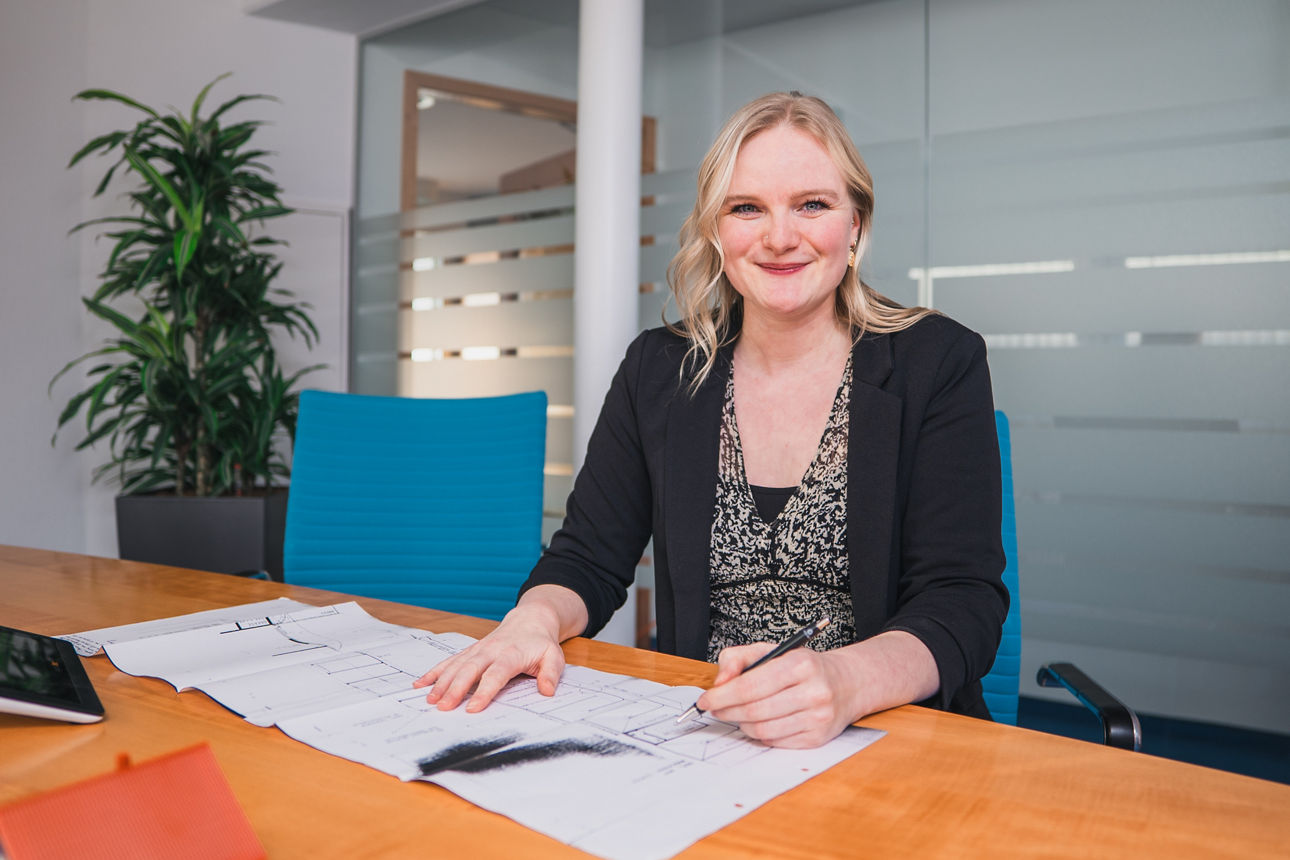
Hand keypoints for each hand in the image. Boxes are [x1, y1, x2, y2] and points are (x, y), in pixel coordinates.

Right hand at [412, 588, 583, 712]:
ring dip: (441, 682)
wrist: (530, 620)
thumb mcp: (554, 656)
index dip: (484, 691)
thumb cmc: (540, 643)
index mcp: (511, 654)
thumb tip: (547, 691)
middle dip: (455, 688)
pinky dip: (434, 672)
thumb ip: (551, 674)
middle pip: (470, 670)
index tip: (473, 708)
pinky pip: (449, 661)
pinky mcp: (470, 651)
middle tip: (443, 707)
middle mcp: (491, 650)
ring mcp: (477, 649)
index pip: (496, 674)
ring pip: (456, 665)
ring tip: (430, 700)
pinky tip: (420, 683)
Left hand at [696, 643, 861, 748]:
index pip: (750, 686)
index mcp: (800, 664)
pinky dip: (760, 734)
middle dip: (727, 711)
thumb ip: (737, 658)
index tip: (705, 700)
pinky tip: (760, 722)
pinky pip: (775, 741)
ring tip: (738, 714)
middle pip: (754, 711)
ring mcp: (818, 717)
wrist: (846, 683)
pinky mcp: (817, 738)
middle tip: (716, 709)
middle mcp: (813, 691)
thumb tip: (720, 682)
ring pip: (763, 730)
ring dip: (742, 724)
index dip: (722, 696)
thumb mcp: (771, 650)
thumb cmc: (803, 666)